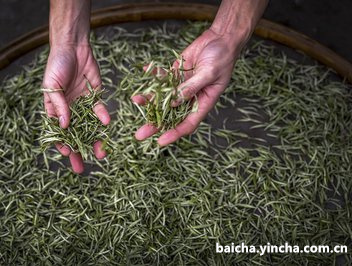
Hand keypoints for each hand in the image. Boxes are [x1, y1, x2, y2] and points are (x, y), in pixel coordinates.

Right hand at [43, 43, 109, 173]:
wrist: (74, 47)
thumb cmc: (57, 65)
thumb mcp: (52, 85)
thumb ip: (58, 105)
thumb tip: (64, 126)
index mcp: (55, 110)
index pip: (57, 132)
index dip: (61, 144)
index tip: (67, 154)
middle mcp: (69, 111)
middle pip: (74, 135)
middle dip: (78, 151)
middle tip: (80, 168)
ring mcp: (83, 105)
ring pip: (89, 128)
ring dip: (94, 141)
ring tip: (101, 155)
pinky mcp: (95, 97)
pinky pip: (99, 111)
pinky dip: (102, 117)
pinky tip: (105, 124)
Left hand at [133, 28, 240, 145]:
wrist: (221, 38)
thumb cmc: (222, 58)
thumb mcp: (209, 73)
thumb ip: (191, 87)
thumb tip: (174, 102)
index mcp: (203, 103)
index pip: (188, 124)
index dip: (174, 133)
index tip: (160, 141)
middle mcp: (190, 98)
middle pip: (171, 115)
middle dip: (155, 124)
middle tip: (139, 134)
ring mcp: (182, 86)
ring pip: (162, 97)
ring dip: (149, 99)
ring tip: (135, 99)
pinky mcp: (176, 73)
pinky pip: (162, 77)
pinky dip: (153, 75)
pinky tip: (145, 70)